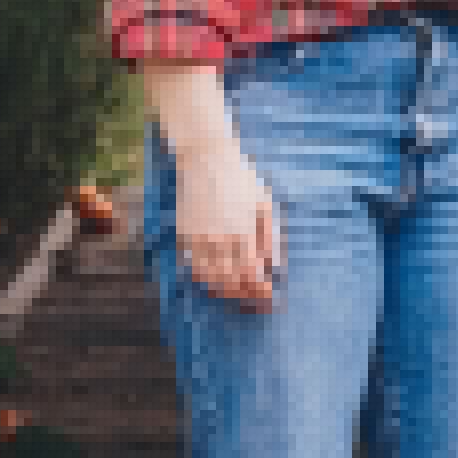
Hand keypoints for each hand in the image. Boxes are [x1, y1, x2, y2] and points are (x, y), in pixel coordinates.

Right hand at [176, 140, 283, 306]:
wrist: (204, 157)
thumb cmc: (240, 178)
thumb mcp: (264, 203)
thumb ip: (270, 237)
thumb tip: (273, 266)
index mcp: (243, 233)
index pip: (252, 276)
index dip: (261, 292)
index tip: (268, 296)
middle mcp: (219, 240)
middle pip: (231, 283)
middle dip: (244, 296)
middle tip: (254, 299)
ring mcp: (198, 239)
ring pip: (210, 280)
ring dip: (225, 291)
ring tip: (236, 292)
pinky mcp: (184, 235)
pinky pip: (193, 267)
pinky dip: (205, 279)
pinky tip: (215, 279)